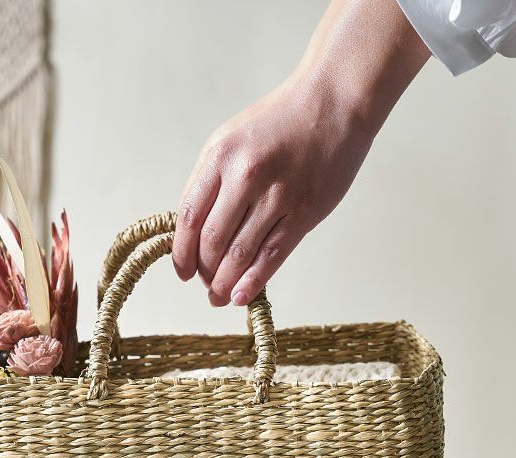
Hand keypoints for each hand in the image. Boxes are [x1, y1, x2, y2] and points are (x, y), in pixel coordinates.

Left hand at [172, 0, 430, 306]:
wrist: (333, 102)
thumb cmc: (280, 124)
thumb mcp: (232, 140)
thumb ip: (214, 183)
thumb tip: (198, 235)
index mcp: (219, 156)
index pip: (189, 217)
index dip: (182, 252)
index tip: (182, 271)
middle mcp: (245, 175)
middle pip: (212, 240)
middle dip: (204, 271)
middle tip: (206, 285)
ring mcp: (277, 194)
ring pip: (240, 253)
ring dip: (225, 283)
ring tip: (219, 297)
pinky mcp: (304, 211)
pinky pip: (272, 255)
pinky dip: (253, 281)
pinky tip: (241, 296)